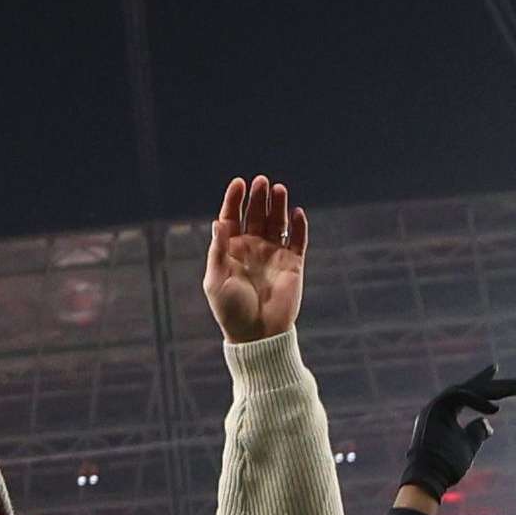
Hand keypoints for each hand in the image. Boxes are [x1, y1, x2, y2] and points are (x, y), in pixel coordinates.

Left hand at [204, 174, 308, 342]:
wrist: (258, 333)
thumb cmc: (231, 309)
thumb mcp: (217, 280)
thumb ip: (218, 250)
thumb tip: (218, 222)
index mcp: (230, 251)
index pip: (232, 218)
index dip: (234, 200)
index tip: (239, 182)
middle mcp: (252, 248)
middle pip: (255, 216)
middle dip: (258, 198)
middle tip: (262, 181)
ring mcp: (273, 254)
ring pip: (277, 223)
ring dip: (278, 206)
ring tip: (278, 189)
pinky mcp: (293, 263)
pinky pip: (298, 239)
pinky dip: (299, 226)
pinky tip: (297, 212)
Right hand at [400, 364, 515, 499]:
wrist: (429, 477)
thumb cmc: (447, 466)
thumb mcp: (468, 446)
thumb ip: (477, 433)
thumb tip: (487, 423)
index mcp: (445, 413)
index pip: (467, 394)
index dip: (486, 386)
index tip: (502, 378)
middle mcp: (439, 406)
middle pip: (470, 388)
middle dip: (496, 384)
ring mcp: (435, 407)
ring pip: (468, 389)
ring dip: (495, 389)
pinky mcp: (434, 409)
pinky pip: (460, 396)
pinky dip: (478, 401)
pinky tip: (495, 409)